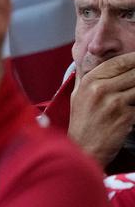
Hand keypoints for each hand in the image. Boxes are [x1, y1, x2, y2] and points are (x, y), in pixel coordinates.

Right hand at [69, 52, 134, 167]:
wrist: (84, 150)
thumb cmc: (82, 123)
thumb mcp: (77, 96)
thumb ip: (85, 76)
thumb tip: (90, 56)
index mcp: (89, 81)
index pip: (120, 61)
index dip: (134, 59)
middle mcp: (100, 88)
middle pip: (134, 71)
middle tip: (133, 86)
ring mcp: (114, 102)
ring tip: (132, 96)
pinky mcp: (126, 115)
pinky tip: (131, 111)